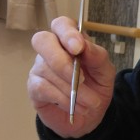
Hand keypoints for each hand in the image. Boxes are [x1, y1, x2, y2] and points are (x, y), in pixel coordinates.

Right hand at [28, 16, 114, 137]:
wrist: (89, 115)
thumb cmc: (96, 87)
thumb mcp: (105, 72)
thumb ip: (97, 56)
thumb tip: (84, 46)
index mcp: (70, 40)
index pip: (61, 25)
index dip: (67, 33)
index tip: (78, 48)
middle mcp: (51, 50)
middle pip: (42, 40)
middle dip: (61, 60)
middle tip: (80, 78)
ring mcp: (40, 67)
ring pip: (47, 69)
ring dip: (71, 88)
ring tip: (89, 102)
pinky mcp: (34, 87)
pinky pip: (42, 87)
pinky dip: (62, 98)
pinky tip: (74, 106)